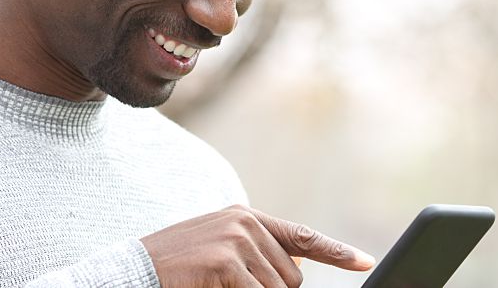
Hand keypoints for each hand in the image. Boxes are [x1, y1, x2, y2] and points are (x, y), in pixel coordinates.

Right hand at [140, 204, 374, 286]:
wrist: (132, 271)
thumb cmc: (176, 268)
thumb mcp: (219, 249)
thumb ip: (255, 253)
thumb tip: (295, 274)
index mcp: (246, 217)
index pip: (302, 236)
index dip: (337, 252)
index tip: (365, 262)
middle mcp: (246, 223)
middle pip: (292, 278)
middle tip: (234, 287)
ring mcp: (237, 240)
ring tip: (219, 285)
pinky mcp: (226, 263)